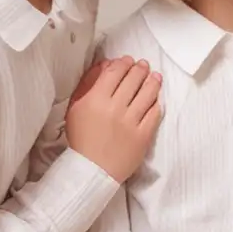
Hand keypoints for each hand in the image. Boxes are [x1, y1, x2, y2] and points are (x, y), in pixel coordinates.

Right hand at [65, 56, 161, 182]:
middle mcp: (115, 108)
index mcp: (96, 100)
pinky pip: (154, 113)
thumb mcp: (75, 108)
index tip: (127, 61)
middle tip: (143, 65)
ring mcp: (131, 122)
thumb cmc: (81, 139)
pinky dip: (156, 103)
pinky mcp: (143, 136)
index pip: (115, 72)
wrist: (92, 170)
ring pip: (147, 93)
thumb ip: (88, 84)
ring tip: (154, 77)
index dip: (123, 63)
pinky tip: (156, 98)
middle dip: (140, 69)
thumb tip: (104, 65)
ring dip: (152, 81)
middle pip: (133, 79)